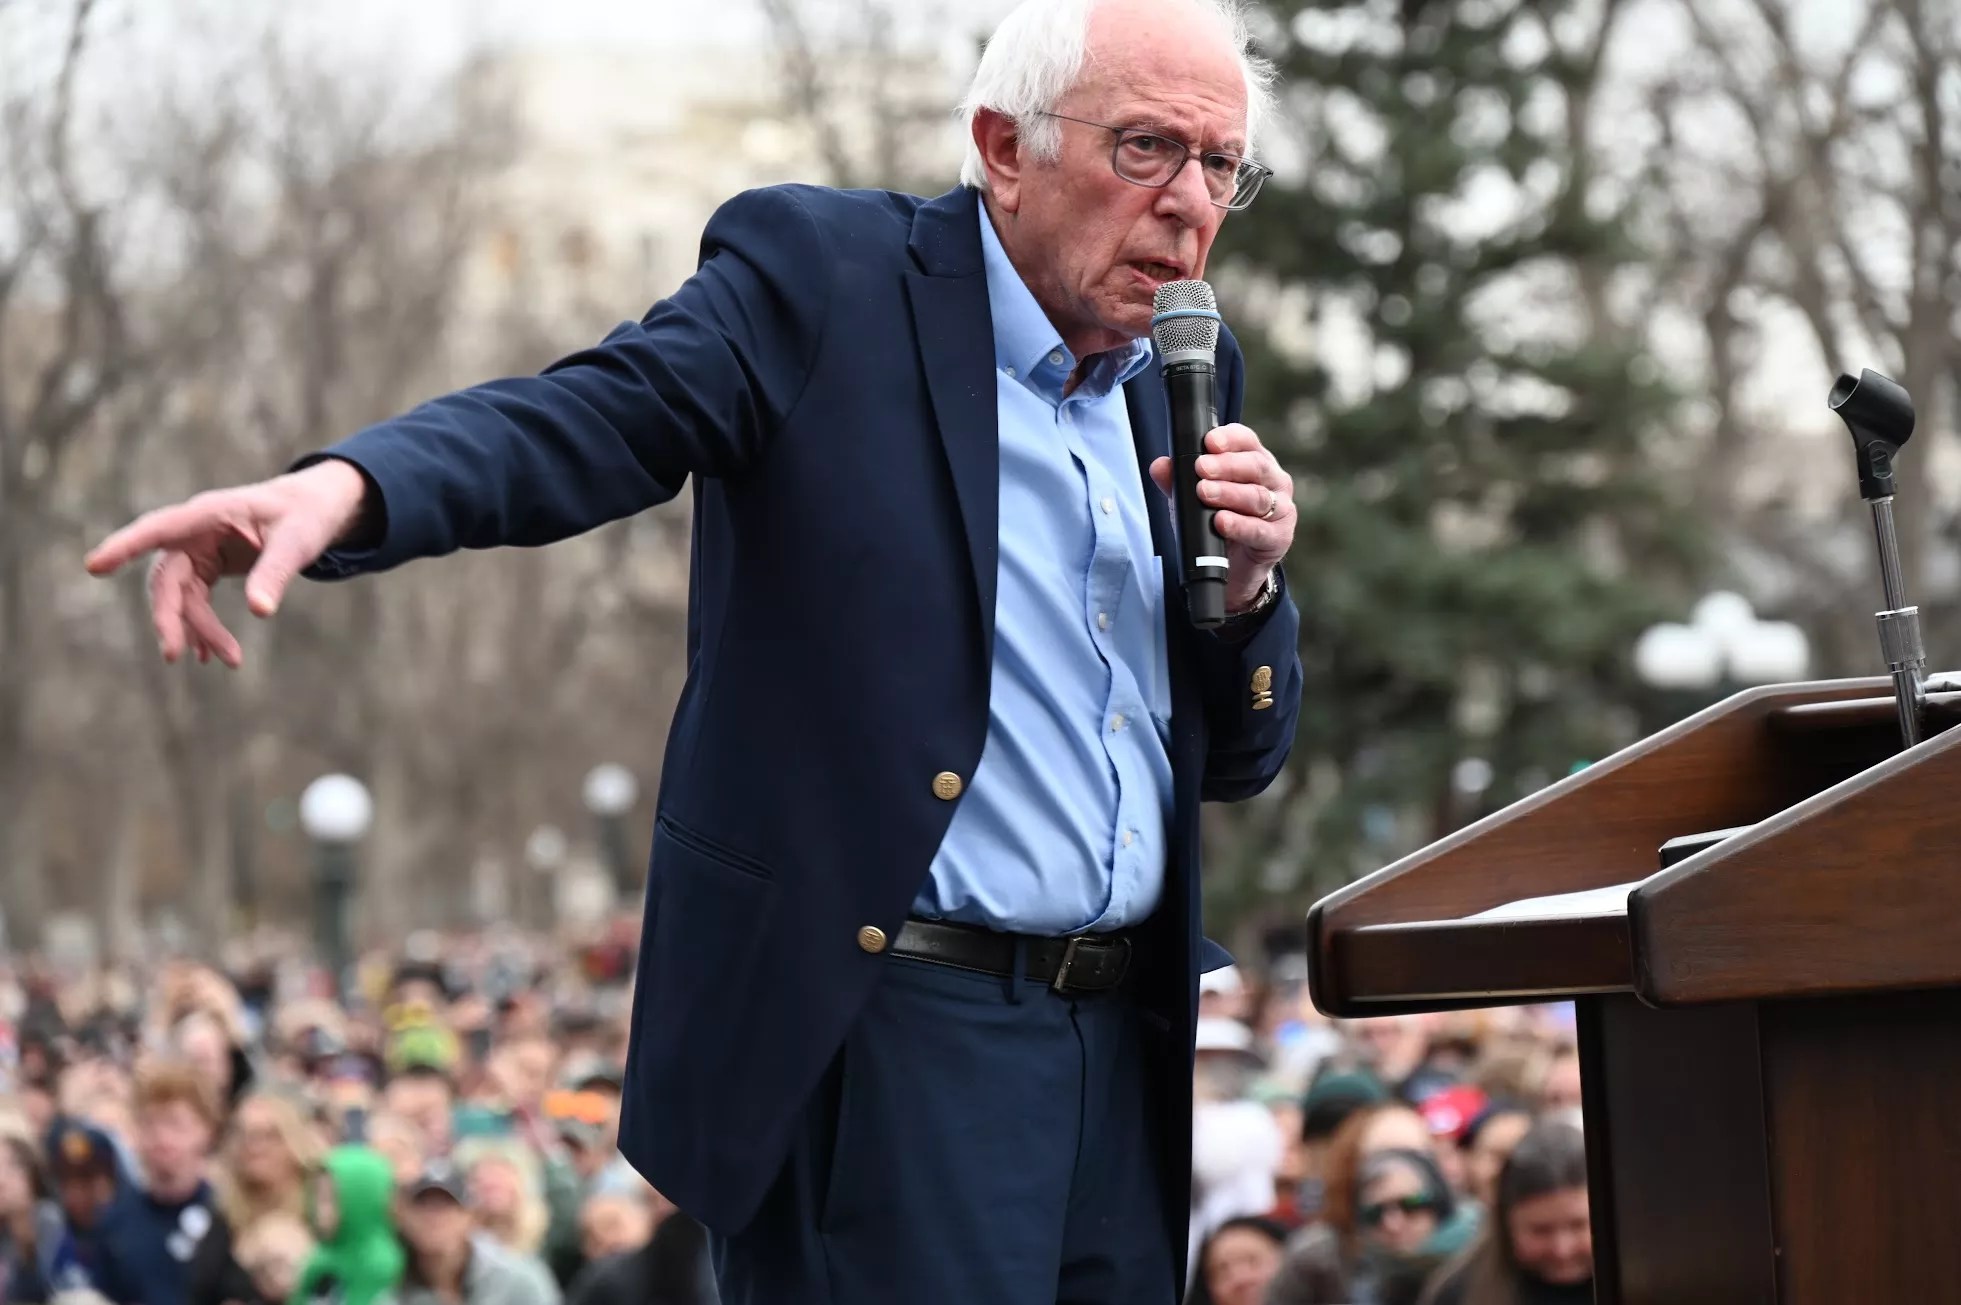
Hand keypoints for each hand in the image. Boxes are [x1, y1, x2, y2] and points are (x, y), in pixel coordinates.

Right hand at [83, 459, 369, 666]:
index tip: (95, 567)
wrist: (310, 510)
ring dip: (198, 630)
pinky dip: (202, 628)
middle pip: (168, 578)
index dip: (125, 547)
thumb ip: (275, 572)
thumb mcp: (297, 542)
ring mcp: (197, 550)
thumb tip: (260, 612)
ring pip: (182, 596)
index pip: (158, 528)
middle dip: (171, 617)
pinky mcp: (206, 567)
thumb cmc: (304, 517)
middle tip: (173, 656)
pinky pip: (193, 601)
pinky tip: (210, 656)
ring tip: (230, 661)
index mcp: (208, 513)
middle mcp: (194, 532)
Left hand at [1150, 424, 1293, 611]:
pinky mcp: (1279, 537)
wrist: (1233, 568)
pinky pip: (1260, 530)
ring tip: (1205, 493)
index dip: (1229, 438)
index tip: (1209, 442)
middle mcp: (1273, 480)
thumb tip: (1159, 466)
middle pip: (1255, 465)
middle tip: (1201, 468)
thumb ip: (1177, 482)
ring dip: (1230, 493)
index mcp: (1254, 461)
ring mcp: (1281, 508)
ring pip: (1258, 496)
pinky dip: (1240, 526)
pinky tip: (1222, 522)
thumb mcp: (1193, 500)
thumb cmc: (1218, 522)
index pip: (1246, 440)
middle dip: (1226, 465)